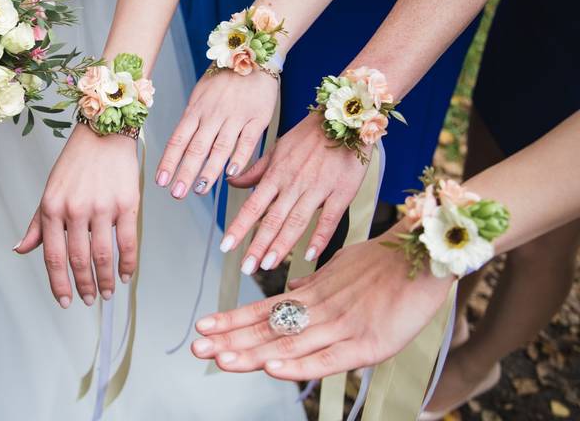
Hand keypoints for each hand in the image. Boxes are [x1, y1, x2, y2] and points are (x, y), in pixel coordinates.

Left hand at [16, 124, 139, 306]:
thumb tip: (20, 250)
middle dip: (84, 287)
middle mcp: (75, 209)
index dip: (58, 284)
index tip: (64, 301)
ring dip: (105, 281)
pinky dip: (127, 264)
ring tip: (107, 293)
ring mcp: (102, 207)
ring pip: (103, 256)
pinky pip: (127, 242)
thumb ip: (38, 224)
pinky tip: (125, 275)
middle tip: (88, 300)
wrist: (104, 133)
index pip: (53, 256)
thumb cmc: (75, 163)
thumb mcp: (50, 191)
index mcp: (52, 208)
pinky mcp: (126, 203)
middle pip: (79, 260)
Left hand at [157, 69, 278, 198]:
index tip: (161, 181)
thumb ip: (192, 119)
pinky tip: (231, 174)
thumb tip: (180, 145)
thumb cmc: (224, 79)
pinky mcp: (258, 118)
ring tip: (199, 190)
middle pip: (196, 148)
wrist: (255, 57)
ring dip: (209, 171)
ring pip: (220, 147)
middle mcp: (213, 114)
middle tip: (176, 194)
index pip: (178, 139)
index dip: (169, 161)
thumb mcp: (200, 94)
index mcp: (196, 109)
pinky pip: (247, 141)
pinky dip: (239, 158)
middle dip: (185, 173)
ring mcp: (235, 116)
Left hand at [190, 227, 453, 378]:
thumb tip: (292, 287)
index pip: (263, 312)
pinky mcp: (367, 343)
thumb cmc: (385, 262)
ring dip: (252, 353)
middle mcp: (319, 310)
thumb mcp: (341, 268)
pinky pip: (326, 358)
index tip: (203, 328)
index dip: (232, 321)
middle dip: (229, 340)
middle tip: (196, 347)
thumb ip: (315, 282)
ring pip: (288, 343)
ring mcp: (340, 326)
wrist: (425, 255)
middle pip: (267, 329)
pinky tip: (272, 368)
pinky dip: (298, 364)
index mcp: (312, 294)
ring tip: (219, 360)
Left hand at [224, 113, 368, 272]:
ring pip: (296, 220)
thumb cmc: (309, 136)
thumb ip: (256, 170)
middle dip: (257, 245)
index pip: (253, 205)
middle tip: (245, 267)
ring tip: (268, 265)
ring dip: (282, 245)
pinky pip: (330, 218)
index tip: (225, 246)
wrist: (344, 118)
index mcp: (277, 174)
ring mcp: (318, 188)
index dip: (239, 227)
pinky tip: (309, 255)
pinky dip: (320, 237)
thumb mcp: (277, 149)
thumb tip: (231, 182)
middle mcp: (294, 183)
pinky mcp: (342, 192)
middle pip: (272, 218)